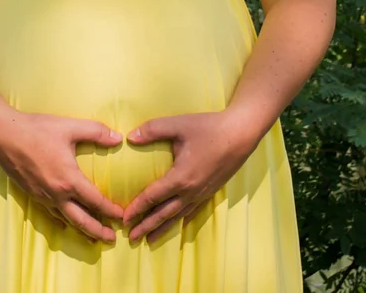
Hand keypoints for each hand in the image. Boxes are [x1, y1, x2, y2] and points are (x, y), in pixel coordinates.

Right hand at [0, 110, 123, 242]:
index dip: (111, 211)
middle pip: (81, 220)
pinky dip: (62, 220)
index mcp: (69, 180)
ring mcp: (42, 196)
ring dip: (81, 228)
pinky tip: (64, 222)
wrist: (2, 134)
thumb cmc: (36, 130)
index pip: (95, 201)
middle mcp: (56, 194)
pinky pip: (50, 213)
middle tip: (111, 239)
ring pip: (65, 219)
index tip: (122, 217)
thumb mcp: (70, 127)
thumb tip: (118, 138)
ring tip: (92, 236)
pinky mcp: (31, 193)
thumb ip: (96, 132)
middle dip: (98, 231)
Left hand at [122, 109, 260, 243]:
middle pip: (164, 213)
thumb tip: (129, 137)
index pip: (153, 197)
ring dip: (162, 228)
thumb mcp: (178, 124)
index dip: (137, 208)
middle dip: (146, 226)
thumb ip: (152, 130)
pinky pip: (192, 211)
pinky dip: (180, 220)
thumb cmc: (209, 127)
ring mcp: (202, 193)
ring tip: (149, 240)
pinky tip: (175, 224)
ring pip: (178, 216)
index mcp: (181, 177)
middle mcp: (191, 191)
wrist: (241, 133)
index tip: (124, 218)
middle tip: (131, 238)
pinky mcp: (210, 191)